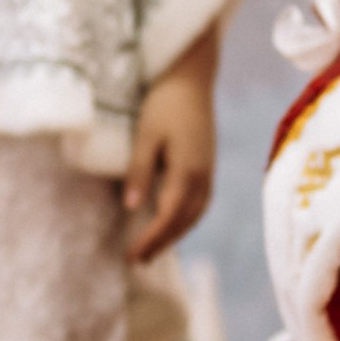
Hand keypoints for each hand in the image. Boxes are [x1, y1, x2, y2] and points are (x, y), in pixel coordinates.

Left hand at [124, 43, 216, 260]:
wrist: (191, 79)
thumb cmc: (164, 103)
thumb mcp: (146, 135)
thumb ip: (139, 171)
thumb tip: (131, 207)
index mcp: (187, 171)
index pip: (168, 216)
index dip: (151, 239)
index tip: (132, 255)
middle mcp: (203, 177)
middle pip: (184, 221)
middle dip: (162, 242)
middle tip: (138, 260)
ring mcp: (209, 172)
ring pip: (195, 215)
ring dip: (175, 234)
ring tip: (153, 249)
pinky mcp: (208, 166)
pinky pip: (199, 204)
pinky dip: (185, 220)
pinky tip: (172, 222)